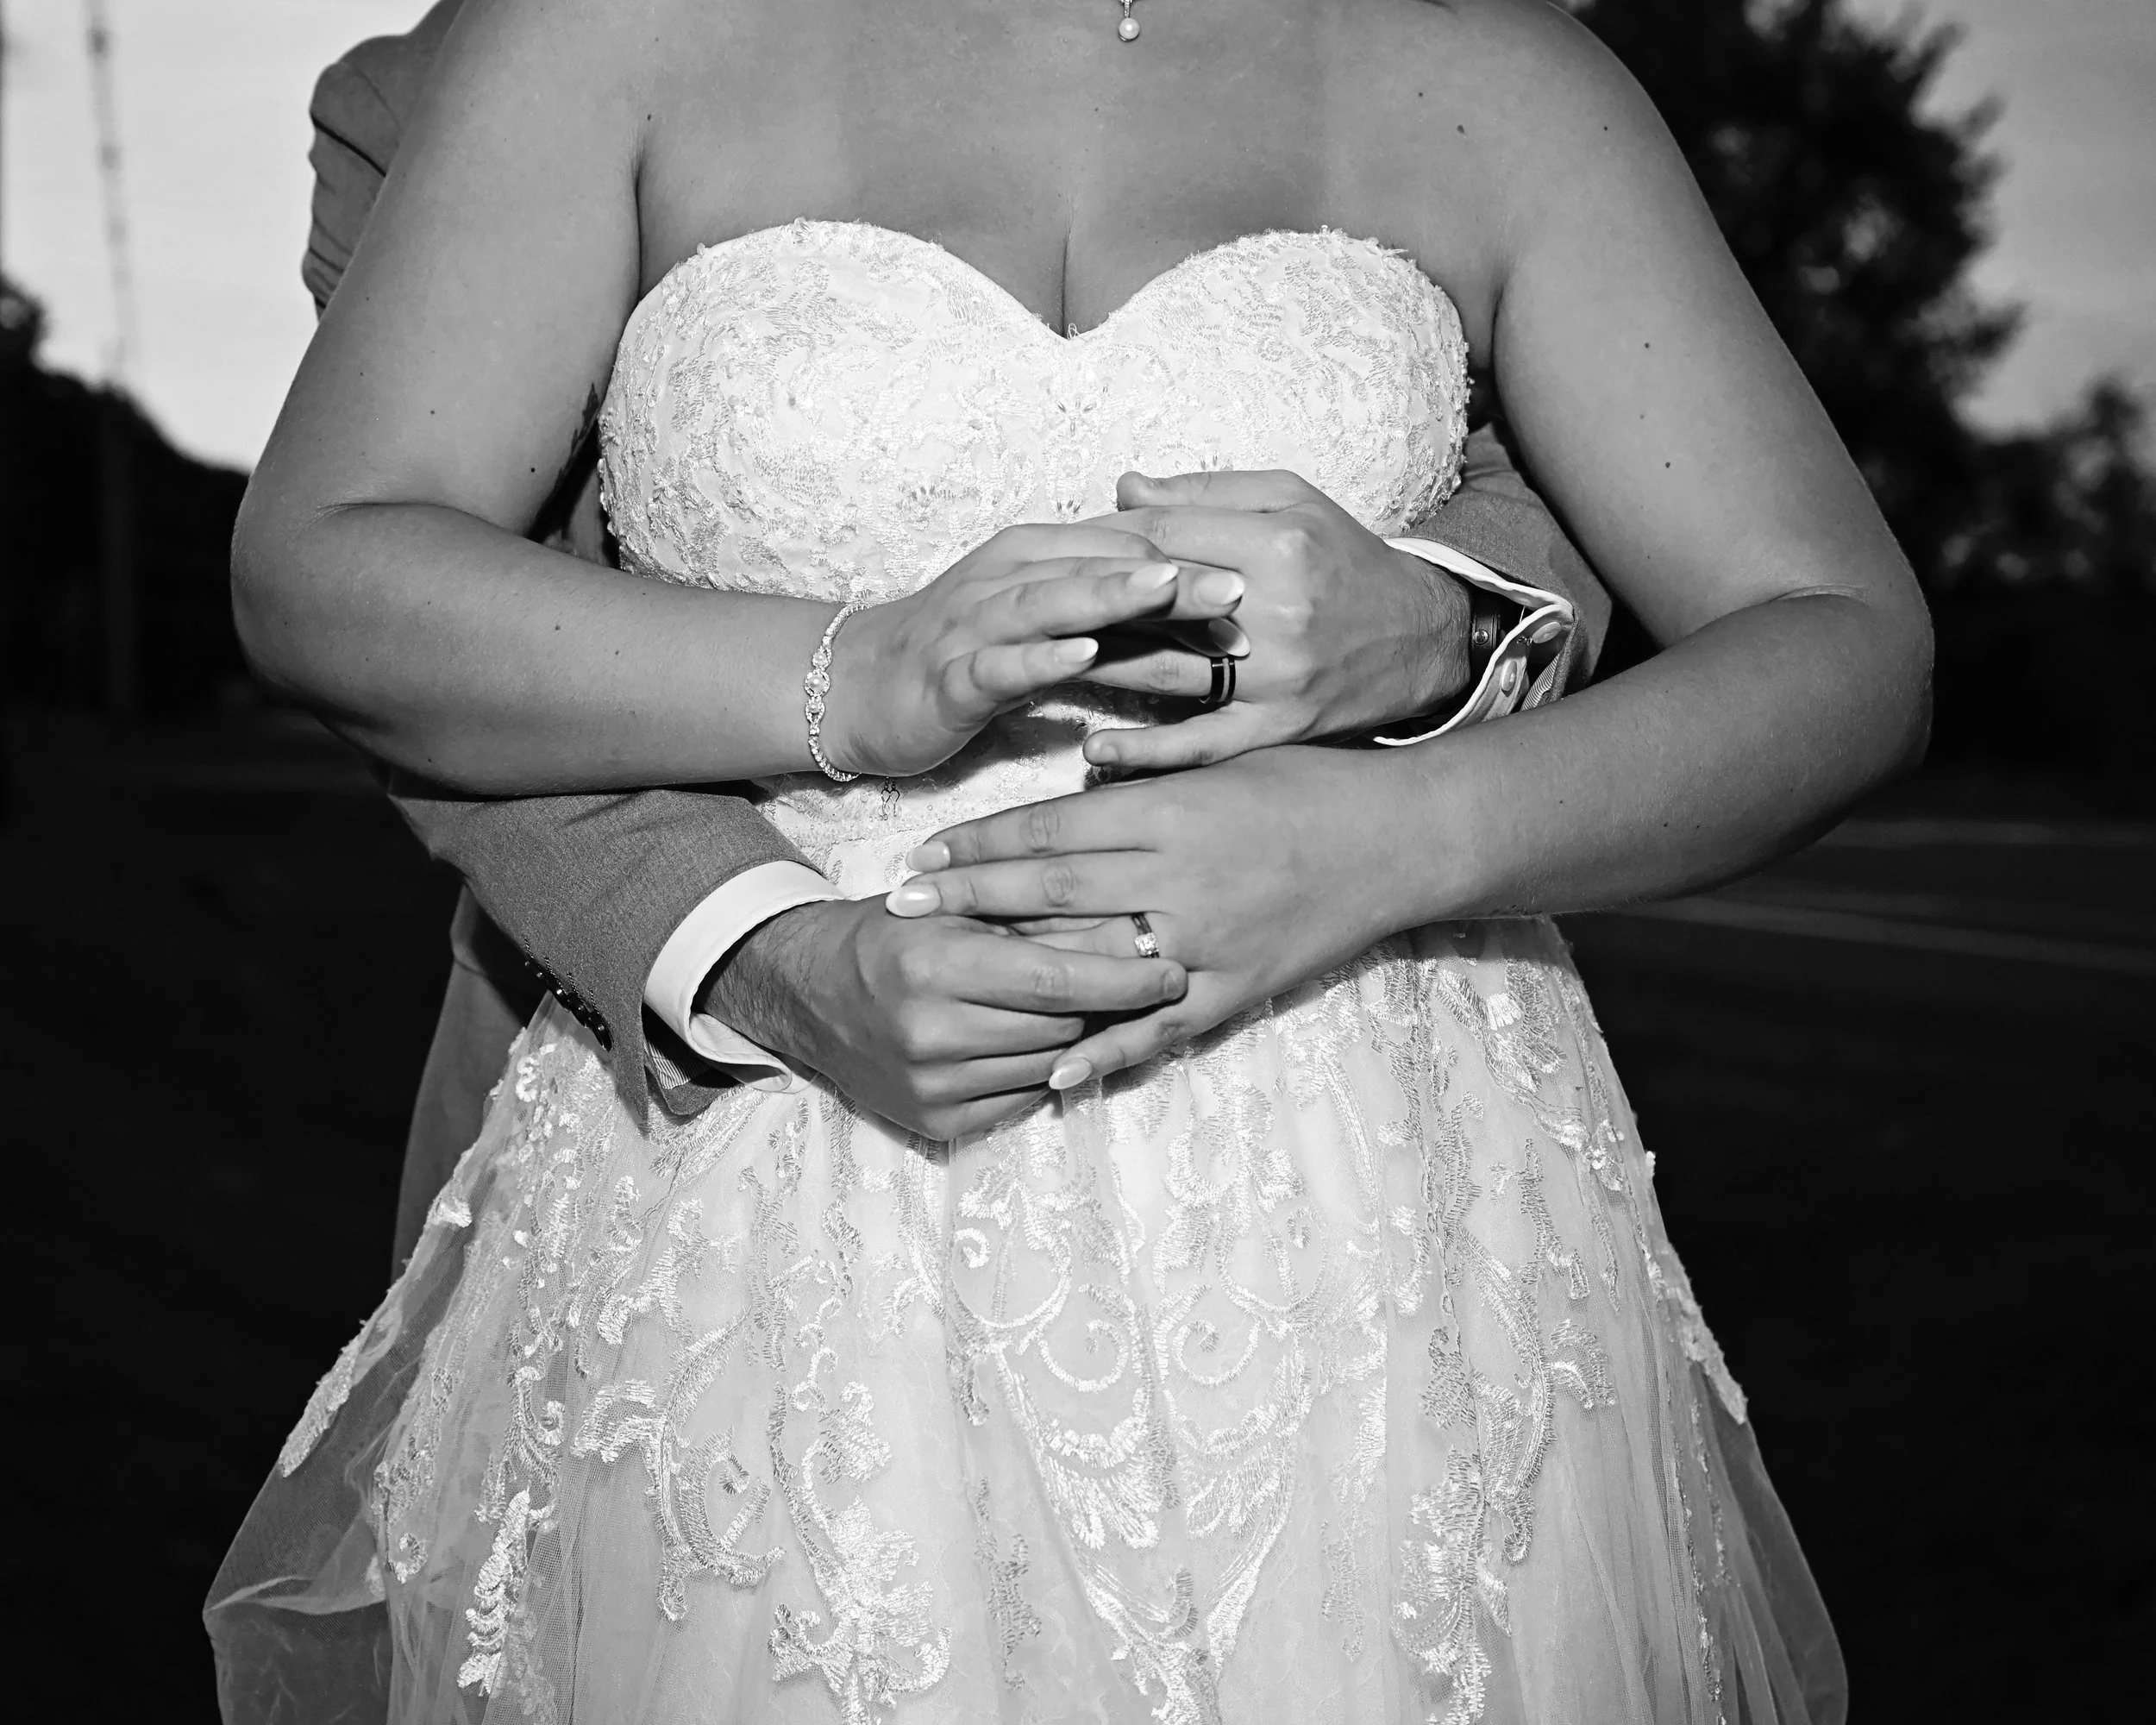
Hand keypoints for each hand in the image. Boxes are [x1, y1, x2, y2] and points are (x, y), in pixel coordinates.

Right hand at [701, 896, 1188, 1138]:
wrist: (810, 993)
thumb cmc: (894, 934)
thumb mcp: (950, 905)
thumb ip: (1029, 917)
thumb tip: (1128, 928)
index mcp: (935, 964)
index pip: (1056, 981)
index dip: (1124, 978)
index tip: (1173, 968)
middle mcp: (931, 1032)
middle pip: (1062, 1027)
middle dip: (1110, 1005)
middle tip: (1149, 982)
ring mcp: (932, 1086)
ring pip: (1050, 1065)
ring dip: (1080, 1038)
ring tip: (1097, 1009)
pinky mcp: (936, 1123)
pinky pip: (1023, 1098)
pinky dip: (1043, 1069)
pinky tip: (1044, 1042)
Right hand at [824, 524, 1243, 777]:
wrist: (862, 689)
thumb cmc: (968, 659)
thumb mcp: (1050, 630)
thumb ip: (1115, 617)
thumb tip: (1197, 612)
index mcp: (1039, 558)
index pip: (1126, 546)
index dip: (1191, 559)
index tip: (1257, 575)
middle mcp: (1010, 576)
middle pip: (1100, 565)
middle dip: (1172, 572)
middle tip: (1239, 583)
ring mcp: (978, 623)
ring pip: (1053, 600)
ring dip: (1112, 596)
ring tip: (1169, 590)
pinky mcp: (952, 674)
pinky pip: (1001, 661)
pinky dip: (1042, 655)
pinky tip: (1080, 654)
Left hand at [884, 748, 1414, 1087]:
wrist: (1405, 838)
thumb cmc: (1314, 783)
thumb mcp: (1224, 761)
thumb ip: (1148, 777)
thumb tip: (1073, 776)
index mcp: (1169, 810)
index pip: (1051, 828)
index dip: (980, 842)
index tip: (924, 850)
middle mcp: (1177, 876)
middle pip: (1049, 892)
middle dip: (967, 898)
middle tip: (899, 903)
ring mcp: (1206, 941)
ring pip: (1091, 963)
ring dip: (1012, 973)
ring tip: (950, 978)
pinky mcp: (1237, 990)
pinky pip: (1160, 1030)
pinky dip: (1105, 1054)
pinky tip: (1051, 1074)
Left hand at [1074, 470, 1471, 771]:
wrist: (1421, 636)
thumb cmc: (1347, 559)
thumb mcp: (1292, 500)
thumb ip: (1205, 493)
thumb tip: (1123, 488)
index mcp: (1276, 544)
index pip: (1162, 539)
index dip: (1102, 542)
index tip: (1061, 550)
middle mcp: (1275, 611)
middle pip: (1154, 606)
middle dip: (1087, 607)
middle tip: (1029, 613)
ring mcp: (1276, 676)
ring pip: (1167, 672)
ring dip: (1096, 671)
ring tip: (1035, 672)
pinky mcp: (1279, 726)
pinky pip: (1203, 744)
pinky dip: (1148, 752)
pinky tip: (1095, 753)